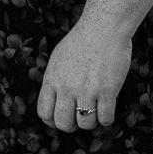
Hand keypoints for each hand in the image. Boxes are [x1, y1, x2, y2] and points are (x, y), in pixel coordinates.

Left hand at [36, 19, 132, 133]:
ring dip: (91, 121)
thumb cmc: (82, 41)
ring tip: (95, 110)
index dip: (52, 121)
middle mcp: (67, 87)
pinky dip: (106, 119)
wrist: (103, 27)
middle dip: (71, 125)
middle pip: (63, 123)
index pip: (44, 113)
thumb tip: (54, 102)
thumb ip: (54, 80)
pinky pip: (105, 119)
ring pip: (85, 124)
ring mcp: (87, 90)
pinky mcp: (107, 91)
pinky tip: (107, 108)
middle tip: (78, 118)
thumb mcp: (58, 59)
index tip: (61, 119)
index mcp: (52, 79)